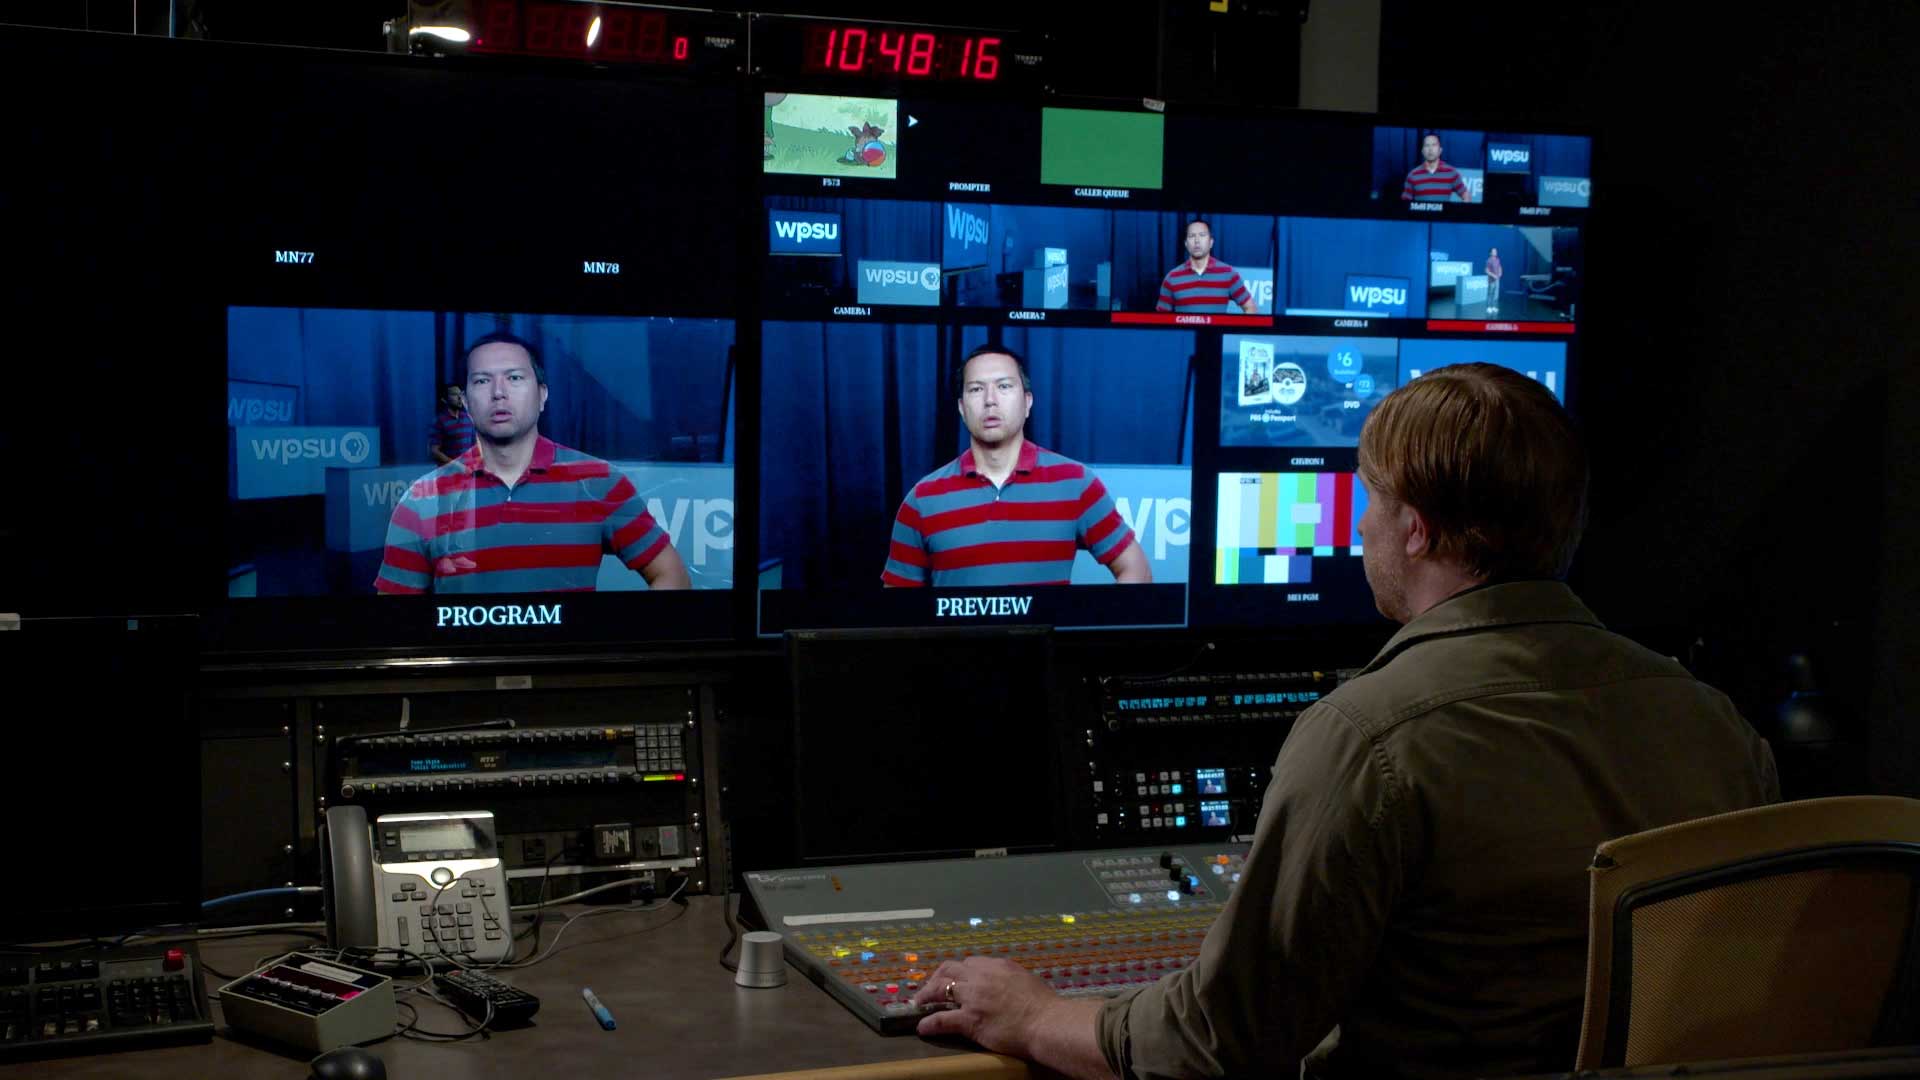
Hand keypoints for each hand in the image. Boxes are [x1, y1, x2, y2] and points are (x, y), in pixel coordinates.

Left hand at [910, 956, 1057, 1054]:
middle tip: (930, 987)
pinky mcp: (970, 1019)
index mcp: (997, 966)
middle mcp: (982, 977)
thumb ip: (1011, 978)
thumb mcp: (1027, 980)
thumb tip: (1008, 983)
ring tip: (919, 1003)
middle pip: (949, 970)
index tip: (954, 978)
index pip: (970, 963)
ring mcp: (973, 997)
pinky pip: (942, 1019)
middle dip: (936, 977)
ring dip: (927, 995)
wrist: (1046, 1022)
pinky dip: (930, 1023)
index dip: (958, 971)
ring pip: (941, 989)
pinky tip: (922, 1027)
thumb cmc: (1044, 1005)